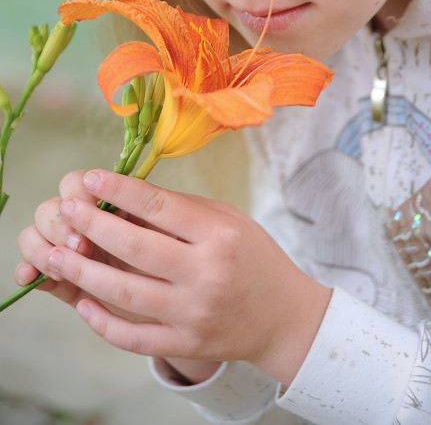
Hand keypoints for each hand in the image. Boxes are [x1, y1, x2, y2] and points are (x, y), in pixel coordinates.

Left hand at [18, 169, 330, 385]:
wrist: (284, 316)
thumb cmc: (253, 257)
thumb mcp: (227, 220)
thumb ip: (181, 210)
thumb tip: (125, 195)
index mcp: (219, 235)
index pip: (160, 206)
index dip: (120, 190)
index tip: (91, 178)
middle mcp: (207, 273)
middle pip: (135, 247)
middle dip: (92, 224)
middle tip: (65, 209)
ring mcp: (195, 313)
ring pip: (125, 292)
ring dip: (83, 272)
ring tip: (55, 254)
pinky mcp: (187, 343)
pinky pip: (134, 337)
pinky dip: (103, 322)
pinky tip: (83, 302)